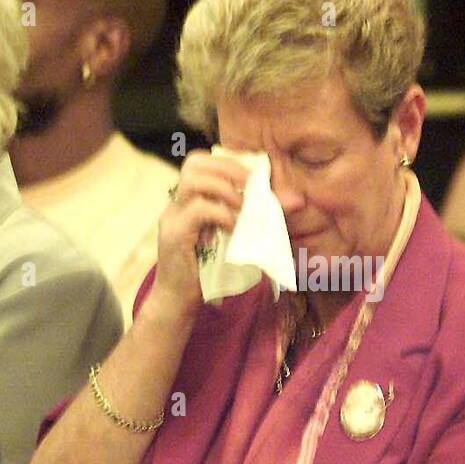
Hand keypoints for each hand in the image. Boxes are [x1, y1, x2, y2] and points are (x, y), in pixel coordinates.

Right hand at [151, 149, 249, 317]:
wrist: (177, 302)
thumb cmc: (206, 271)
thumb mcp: (231, 238)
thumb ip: (249, 217)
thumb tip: (293, 201)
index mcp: (187, 200)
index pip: (200, 162)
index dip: (227, 162)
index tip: (252, 176)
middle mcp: (175, 204)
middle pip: (193, 163)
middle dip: (228, 168)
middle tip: (251, 185)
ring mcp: (172, 218)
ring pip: (192, 181)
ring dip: (224, 188)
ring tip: (242, 206)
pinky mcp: (173, 235)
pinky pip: (198, 210)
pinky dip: (221, 214)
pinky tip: (232, 228)